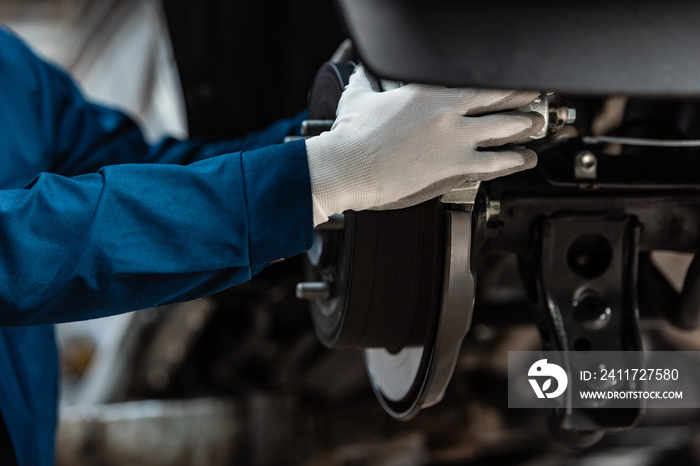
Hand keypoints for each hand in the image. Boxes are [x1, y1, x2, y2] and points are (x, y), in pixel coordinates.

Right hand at [305, 65, 544, 224]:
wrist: (347, 167)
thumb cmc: (351, 138)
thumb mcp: (358, 99)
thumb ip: (366, 82)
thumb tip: (360, 70)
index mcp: (427, 92)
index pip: (474, 81)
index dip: (497, 81)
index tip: (507, 82)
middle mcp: (448, 112)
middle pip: (499, 99)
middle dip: (521, 98)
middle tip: (533, 99)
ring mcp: (455, 139)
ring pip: (505, 129)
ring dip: (526, 128)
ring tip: (536, 128)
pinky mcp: (455, 165)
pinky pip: (497, 162)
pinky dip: (516, 160)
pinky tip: (525, 159)